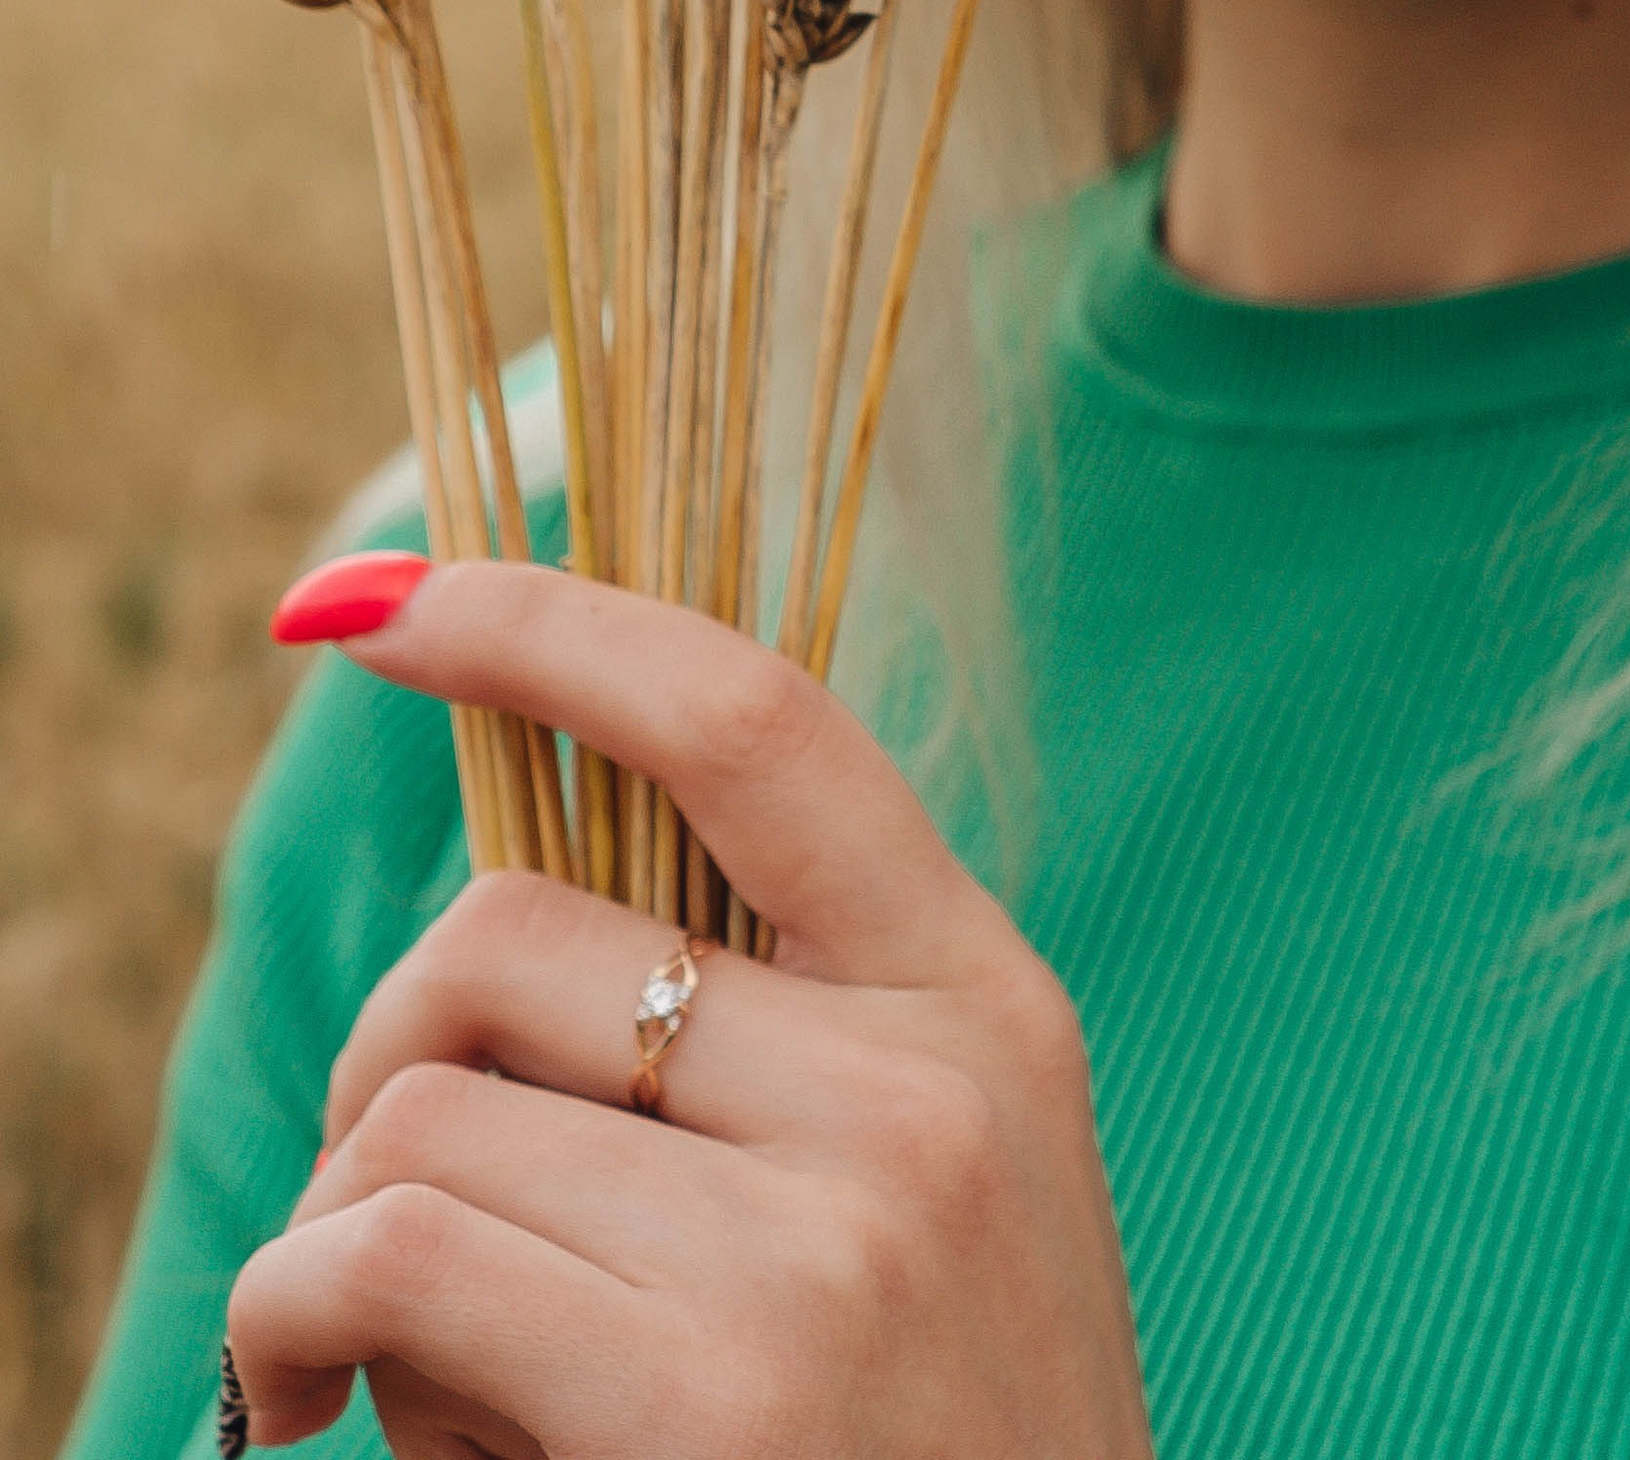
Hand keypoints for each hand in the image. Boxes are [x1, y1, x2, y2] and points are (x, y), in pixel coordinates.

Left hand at [223, 563, 1151, 1459]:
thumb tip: (469, 951)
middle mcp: (926, 1089)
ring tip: (384, 1376)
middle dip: (384, 1061)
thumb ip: (750, 1060)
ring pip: (421, 1103)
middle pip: (514, 928)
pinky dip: (290, 1324)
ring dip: (342, 1235)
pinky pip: (384, 1252)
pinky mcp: (715, 1387)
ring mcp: (833, 1235)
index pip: (755, 720)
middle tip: (365, 1237)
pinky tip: (308, 1409)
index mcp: (988, 1010)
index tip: (370, 601)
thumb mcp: (913, 1222)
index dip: (550, 620)